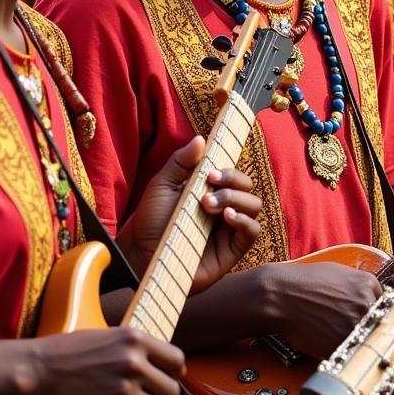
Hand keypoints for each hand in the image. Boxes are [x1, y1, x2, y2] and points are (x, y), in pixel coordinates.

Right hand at [27, 327, 183, 394]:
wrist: (38, 370)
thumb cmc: (69, 351)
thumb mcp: (110, 334)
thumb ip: (137, 346)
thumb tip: (162, 362)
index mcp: (136, 339)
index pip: (178, 361)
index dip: (174, 373)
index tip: (165, 379)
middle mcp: (134, 363)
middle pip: (173, 391)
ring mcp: (122, 391)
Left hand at [123, 136, 263, 294]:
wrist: (139, 255)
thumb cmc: (150, 221)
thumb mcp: (161, 186)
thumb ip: (180, 162)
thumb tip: (200, 139)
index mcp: (211, 191)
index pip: (233, 174)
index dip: (229, 170)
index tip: (210, 172)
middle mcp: (224, 208)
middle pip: (247, 186)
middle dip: (232, 182)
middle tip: (209, 185)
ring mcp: (229, 229)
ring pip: (254, 205)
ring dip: (236, 199)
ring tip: (209, 205)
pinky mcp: (232, 250)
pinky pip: (252, 231)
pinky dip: (244, 220)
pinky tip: (226, 217)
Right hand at [257, 261, 382, 358]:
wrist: (279, 295)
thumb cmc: (304, 282)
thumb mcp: (339, 273)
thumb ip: (360, 286)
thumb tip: (373, 299)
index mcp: (368, 284)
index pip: (387, 304)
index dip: (379, 314)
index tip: (375, 321)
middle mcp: (366, 304)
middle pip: (380, 323)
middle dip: (370, 328)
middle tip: (359, 332)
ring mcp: (354, 326)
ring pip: (366, 340)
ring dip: (358, 342)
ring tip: (340, 338)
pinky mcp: (341, 345)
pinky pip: (351, 353)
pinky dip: (345, 353)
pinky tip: (331, 344)